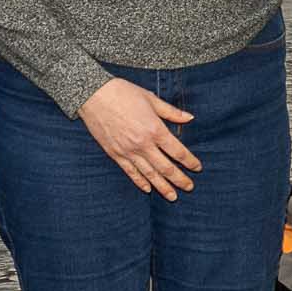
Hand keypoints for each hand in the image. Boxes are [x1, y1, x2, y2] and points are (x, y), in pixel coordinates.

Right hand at [75, 78, 200, 197]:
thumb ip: (171, 112)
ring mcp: (128, 151)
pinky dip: (140, 182)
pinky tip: (148, 189)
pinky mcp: (115, 154)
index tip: (197, 167)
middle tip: (190, 187)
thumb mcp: (151, 99)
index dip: (189, 161)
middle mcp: (143, 144)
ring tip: (173, 197)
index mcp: (155, 129)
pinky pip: (130, 172)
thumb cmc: (123, 93)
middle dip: (180, 179)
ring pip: (149, 174)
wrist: (94, 95)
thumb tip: (190, 118)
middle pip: (166, 167)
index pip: (177, 151)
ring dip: (163, 187)